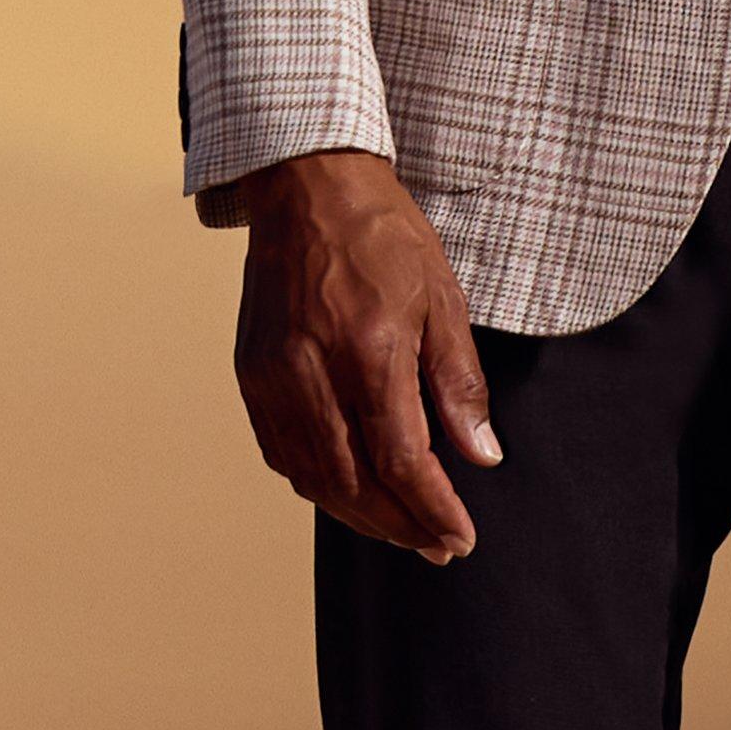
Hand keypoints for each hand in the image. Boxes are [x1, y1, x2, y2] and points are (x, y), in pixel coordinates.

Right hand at [228, 149, 501, 561]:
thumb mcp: (443, 297)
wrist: (309, 184)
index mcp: (369, 348)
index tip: (460, 537)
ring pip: (312, 478)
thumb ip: (460, 383)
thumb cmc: (383, 234)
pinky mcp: (250, 374)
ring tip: (401, 527)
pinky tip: (350, 489)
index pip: (400, 460)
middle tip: (437, 545)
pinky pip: (281, 452)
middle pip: (354, 484)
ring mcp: (273, 375)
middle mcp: (312, 371)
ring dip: (359, 516)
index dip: (432, 510)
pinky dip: (318, 483)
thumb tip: (480, 457)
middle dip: (400, 525)